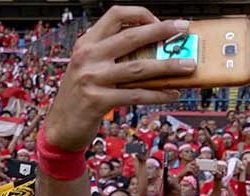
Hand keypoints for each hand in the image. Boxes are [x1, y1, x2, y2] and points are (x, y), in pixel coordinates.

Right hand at [44, 7, 194, 150]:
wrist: (60, 126)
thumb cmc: (81, 96)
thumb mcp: (90, 68)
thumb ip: (112, 56)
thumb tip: (153, 53)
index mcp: (87, 43)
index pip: (115, 15)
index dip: (141, 14)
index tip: (161, 23)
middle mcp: (88, 56)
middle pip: (131, 37)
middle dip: (161, 31)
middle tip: (183, 30)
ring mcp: (92, 78)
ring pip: (139, 68)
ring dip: (168, 66)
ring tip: (188, 66)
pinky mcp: (99, 101)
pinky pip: (136, 95)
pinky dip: (158, 94)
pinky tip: (172, 94)